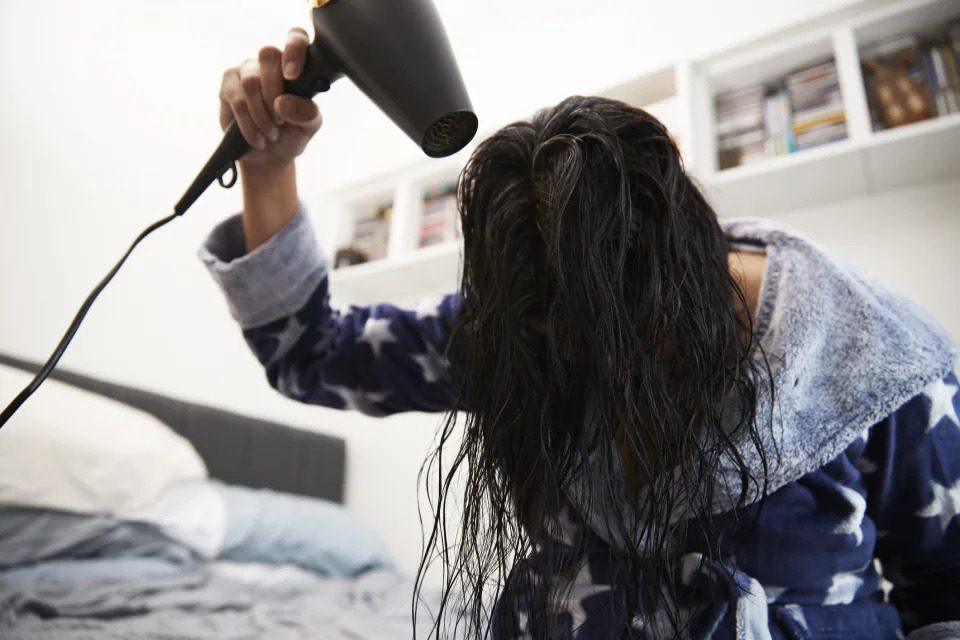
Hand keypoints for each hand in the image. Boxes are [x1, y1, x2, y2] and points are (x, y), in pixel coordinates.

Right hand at [219, 27, 322, 172]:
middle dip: (274, 93)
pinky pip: (237, 100)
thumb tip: (282, 103)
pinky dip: (249, 124)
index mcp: (295, 64)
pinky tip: (257, 137)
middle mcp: (270, 62)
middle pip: (268, 56)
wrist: (270, 155)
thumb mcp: (309, 126)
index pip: (296, 37)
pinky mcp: (228, 84)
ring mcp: (247, 70)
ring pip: (251, 81)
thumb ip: (306, 112)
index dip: (294, 50)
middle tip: (281, 120)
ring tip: (271, 133)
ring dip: (262, 115)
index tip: (292, 76)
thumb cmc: (292, 133)